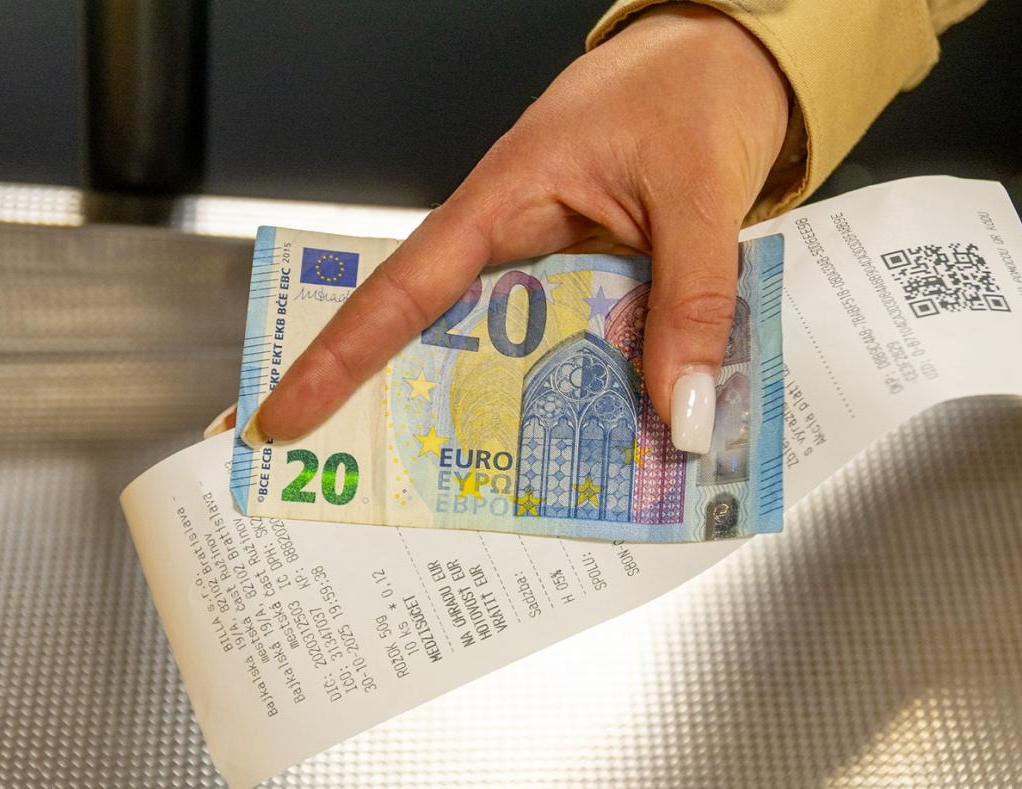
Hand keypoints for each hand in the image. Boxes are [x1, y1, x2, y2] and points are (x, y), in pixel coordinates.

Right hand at [249, 3, 790, 453]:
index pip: (404, 289)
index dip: (340, 358)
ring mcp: (555, 264)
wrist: (738, 55)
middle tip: (339, 483)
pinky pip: (579, 353)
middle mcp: (516, 237)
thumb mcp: (700, 194)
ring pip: (513, 360)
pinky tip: (604, 450)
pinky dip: (587, 400)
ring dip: (507, 423)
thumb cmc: (694, 89)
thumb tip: (684, 409)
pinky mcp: (598, 282)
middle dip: (392, 410)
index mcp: (504, 197)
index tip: (284, 417)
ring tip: (483, 499)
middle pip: (434, 337)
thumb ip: (694, 302)